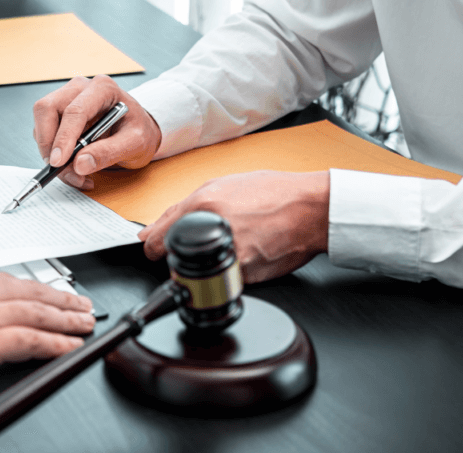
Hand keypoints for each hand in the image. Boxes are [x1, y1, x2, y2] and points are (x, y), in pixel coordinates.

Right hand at [0, 266, 94, 394]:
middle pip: (32, 293)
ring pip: (40, 314)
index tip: (46, 293)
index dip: (33, 289)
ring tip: (86, 323)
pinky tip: (71, 346)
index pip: (8, 282)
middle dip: (61, 300)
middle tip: (82, 304)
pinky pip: (33, 342)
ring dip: (68, 320)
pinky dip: (57, 343)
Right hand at [32, 75, 161, 188]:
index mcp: (103, 89)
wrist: (137, 132)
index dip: (64, 137)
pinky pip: (45, 133)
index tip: (59, 162)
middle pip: (47, 109)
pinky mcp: (59, 114)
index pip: (75, 110)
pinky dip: (53, 153)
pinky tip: (72, 166)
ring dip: (49, 151)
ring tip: (74, 173)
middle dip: (48, 142)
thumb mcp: (135, 144)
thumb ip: (109, 153)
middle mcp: (81, 89)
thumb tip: (79, 164)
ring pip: (42, 121)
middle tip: (58, 168)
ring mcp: (67, 99)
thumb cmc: (138, 132)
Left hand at [138, 171, 329, 282]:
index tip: (158, 249)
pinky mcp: (247, 277)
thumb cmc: (273, 193)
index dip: (154, 248)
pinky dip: (232, 269)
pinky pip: (227, 278)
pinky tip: (248, 250)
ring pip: (201, 273)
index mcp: (203, 206)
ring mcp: (232, 258)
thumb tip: (149, 231)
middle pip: (176, 262)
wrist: (312, 209)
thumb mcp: (221, 185)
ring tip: (233, 243)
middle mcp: (215, 233)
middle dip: (183, 256)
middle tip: (205, 242)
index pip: (155, 243)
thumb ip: (178, 209)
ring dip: (210, 264)